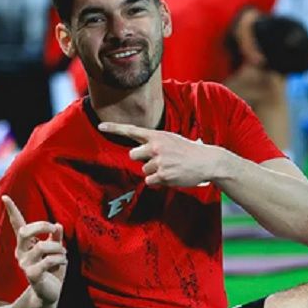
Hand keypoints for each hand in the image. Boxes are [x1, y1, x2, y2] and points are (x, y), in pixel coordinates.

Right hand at [1, 195, 64, 305]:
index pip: (17, 224)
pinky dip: (60, 260)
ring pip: (43, 246)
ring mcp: (24, 264)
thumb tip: (58, 225)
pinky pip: (48, 261)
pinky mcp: (31, 275)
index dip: (11, 210)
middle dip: (43, 226)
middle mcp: (21, 252)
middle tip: (55, 229)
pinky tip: (62, 263)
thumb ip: (56, 237)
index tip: (5, 196)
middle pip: (25, 231)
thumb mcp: (57, 250)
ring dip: (59, 248)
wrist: (50, 294)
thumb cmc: (52, 270)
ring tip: (63, 254)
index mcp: (25, 244)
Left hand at [99, 122, 224, 187]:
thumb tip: (137, 152)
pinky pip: (150, 181)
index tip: (100, 126)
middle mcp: (155, 147)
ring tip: (170, 167)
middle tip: (158, 160)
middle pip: (133, 155)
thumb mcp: (171, 139)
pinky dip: (158, 181)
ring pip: (143, 170)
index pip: (131, 130)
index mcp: (157, 135)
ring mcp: (159, 161)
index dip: (114, 128)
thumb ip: (154, 142)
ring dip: (154, 171)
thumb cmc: (188, 150)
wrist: (207, 161)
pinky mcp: (163, 175)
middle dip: (142, 159)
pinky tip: (171, 175)